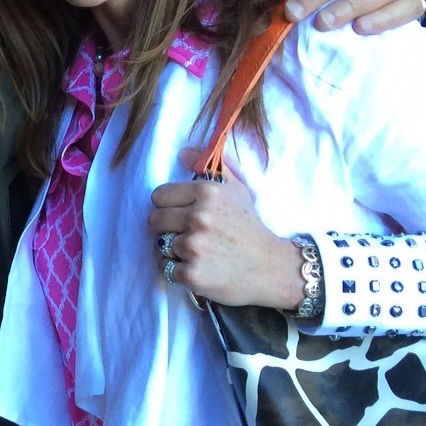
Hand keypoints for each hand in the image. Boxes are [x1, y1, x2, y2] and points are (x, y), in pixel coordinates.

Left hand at [149, 153, 301, 308]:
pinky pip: (166, 268)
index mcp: (207, 192)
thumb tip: (183, 152)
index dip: (169, 206)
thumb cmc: (250, 228)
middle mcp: (199, 217)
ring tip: (200, 251)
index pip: (159, 196)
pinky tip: (201, 266)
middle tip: (190, 234)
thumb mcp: (238, 191)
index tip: (183, 214)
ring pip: (160, 245)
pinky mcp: (192, 273)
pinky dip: (179, 270)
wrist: (271, 267)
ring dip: (175, 250)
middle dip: (168, 227)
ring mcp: (194, 246)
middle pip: (154, 220)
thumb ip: (212, 168)